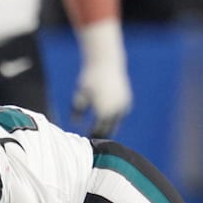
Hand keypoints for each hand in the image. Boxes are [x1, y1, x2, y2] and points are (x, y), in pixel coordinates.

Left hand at [73, 19, 131, 138]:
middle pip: (108, 129)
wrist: (106, 63)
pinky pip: (120, 115)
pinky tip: (108, 120)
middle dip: (101, 133)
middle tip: (93, 139)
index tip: (86, 139)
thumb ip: (77, 111)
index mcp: (103, 111)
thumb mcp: (80, 95)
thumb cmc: (89, 79)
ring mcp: (123, 106)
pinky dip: (115, 118)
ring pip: (116, 123)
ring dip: (109, 127)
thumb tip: (74, 124)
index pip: (97, 130)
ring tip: (101, 131)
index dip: (91, 135)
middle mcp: (115, 111)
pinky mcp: (127, 102)